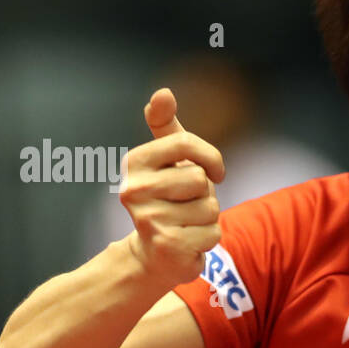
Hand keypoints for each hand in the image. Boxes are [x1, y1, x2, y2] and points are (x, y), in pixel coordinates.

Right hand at [120, 88, 225, 287]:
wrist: (154, 255)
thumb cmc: (169, 198)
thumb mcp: (168, 160)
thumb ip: (166, 126)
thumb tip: (163, 92)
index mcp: (134, 163)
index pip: (184, 142)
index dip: (210, 156)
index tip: (214, 170)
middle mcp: (134, 190)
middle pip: (199, 178)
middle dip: (205, 194)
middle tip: (186, 205)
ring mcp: (149, 219)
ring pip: (210, 208)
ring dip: (208, 217)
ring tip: (187, 223)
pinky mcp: (168, 246)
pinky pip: (213, 233)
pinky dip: (208, 239)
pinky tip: (188, 241)